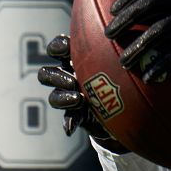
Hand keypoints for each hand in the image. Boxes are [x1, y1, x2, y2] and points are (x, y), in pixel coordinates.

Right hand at [36, 34, 129, 153]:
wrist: (124, 102)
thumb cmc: (118, 73)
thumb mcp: (116, 61)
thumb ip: (114, 53)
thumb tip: (121, 43)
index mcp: (75, 58)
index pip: (57, 47)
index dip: (57, 47)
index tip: (65, 50)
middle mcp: (67, 76)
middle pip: (45, 74)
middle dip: (56, 77)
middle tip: (73, 82)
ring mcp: (69, 96)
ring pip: (54, 97)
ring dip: (62, 98)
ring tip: (78, 100)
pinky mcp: (75, 114)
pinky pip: (68, 118)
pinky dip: (69, 122)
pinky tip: (70, 127)